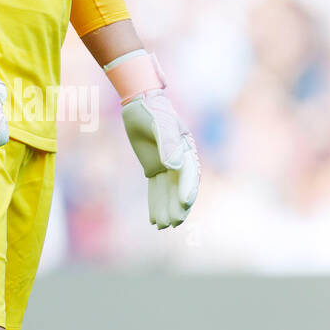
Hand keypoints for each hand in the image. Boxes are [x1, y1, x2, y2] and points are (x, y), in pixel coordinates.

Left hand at [122, 89, 199, 228]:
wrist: (140, 103)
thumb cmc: (153, 110)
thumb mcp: (160, 124)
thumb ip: (168, 144)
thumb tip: (174, 166)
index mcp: (186, 149)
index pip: (189, 172)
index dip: (187, 188)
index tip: (185, 203)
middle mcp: (179, 160)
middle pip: (181, 187)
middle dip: (178, 206)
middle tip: (174, 222)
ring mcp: (167, 165)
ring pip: (168, 191)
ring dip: (166, 209)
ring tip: (162, 226)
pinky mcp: (154, 168)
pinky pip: (156, 189)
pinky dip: (155, 203)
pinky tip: (153, 220)